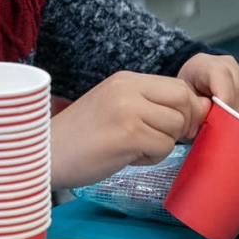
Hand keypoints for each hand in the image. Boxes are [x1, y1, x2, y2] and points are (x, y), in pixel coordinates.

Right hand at [50, 72, 202, 189]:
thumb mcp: (115, 108)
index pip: (178, 86)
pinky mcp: (127, 135)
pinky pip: (163, 147)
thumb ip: (149, 105)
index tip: (177, 127)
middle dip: (183, 124)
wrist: (43, 154)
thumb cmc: (79, 138)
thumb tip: (196, 111)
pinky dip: (151, 158)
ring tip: (135, 148)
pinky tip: (127, 156)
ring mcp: (128, 110)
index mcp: (126, 80)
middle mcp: (128, 89)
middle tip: (163, 140)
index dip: (186, 109)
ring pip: (175, 126)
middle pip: (184, 100)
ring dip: (164, 144)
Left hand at [176, 53, 238, 129]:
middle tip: (225, 134)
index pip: (223, 78)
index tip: (218, 123)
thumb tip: (203, 128)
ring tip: (235, 133)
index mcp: (208, 65)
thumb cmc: (187, 95)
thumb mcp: (183, 100)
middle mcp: (231, 67)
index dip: (224, 104)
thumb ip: (193, 111)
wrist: (191, 84)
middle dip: (236, 118)